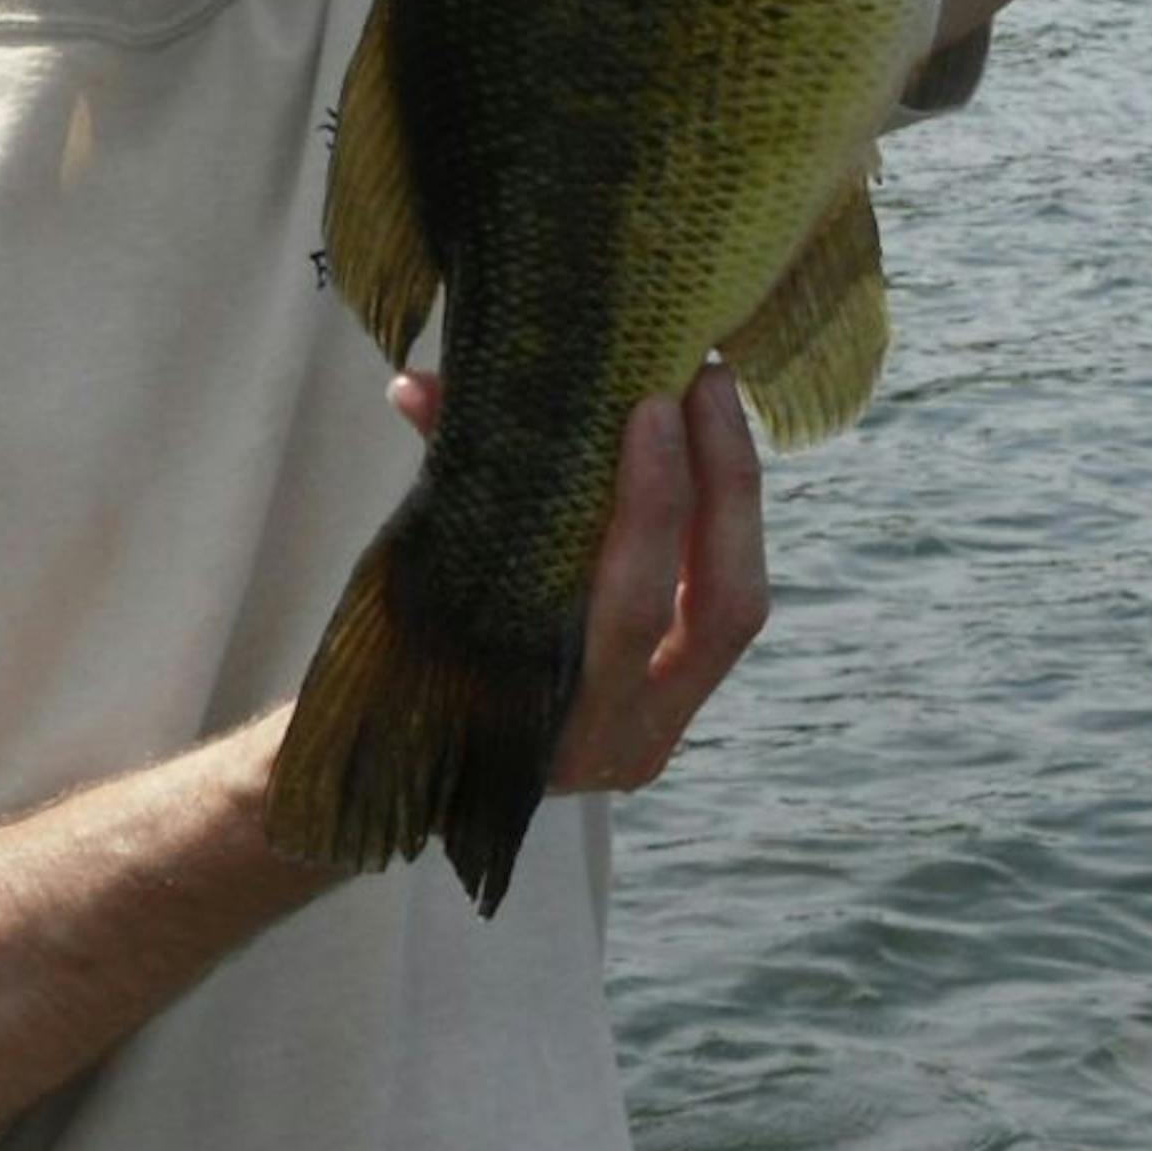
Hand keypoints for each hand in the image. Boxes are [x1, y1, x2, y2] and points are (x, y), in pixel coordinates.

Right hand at [389, 364, 768, 793]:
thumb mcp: (429, 586)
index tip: (649, 408)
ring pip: (739, 604)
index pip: (635, 609)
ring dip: (734, 494)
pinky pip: (725, 601)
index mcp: (556, 725)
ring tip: (714, 396)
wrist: (415, 772)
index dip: (655, 507)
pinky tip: (706, 447)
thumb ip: (443, 487)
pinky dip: (721, 522)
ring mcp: (665, 724)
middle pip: (720, 605)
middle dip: (720, 482)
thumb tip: (412, 387)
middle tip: (701, 378)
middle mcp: (627, 739)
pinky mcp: (684, 698)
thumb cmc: (412, 667)